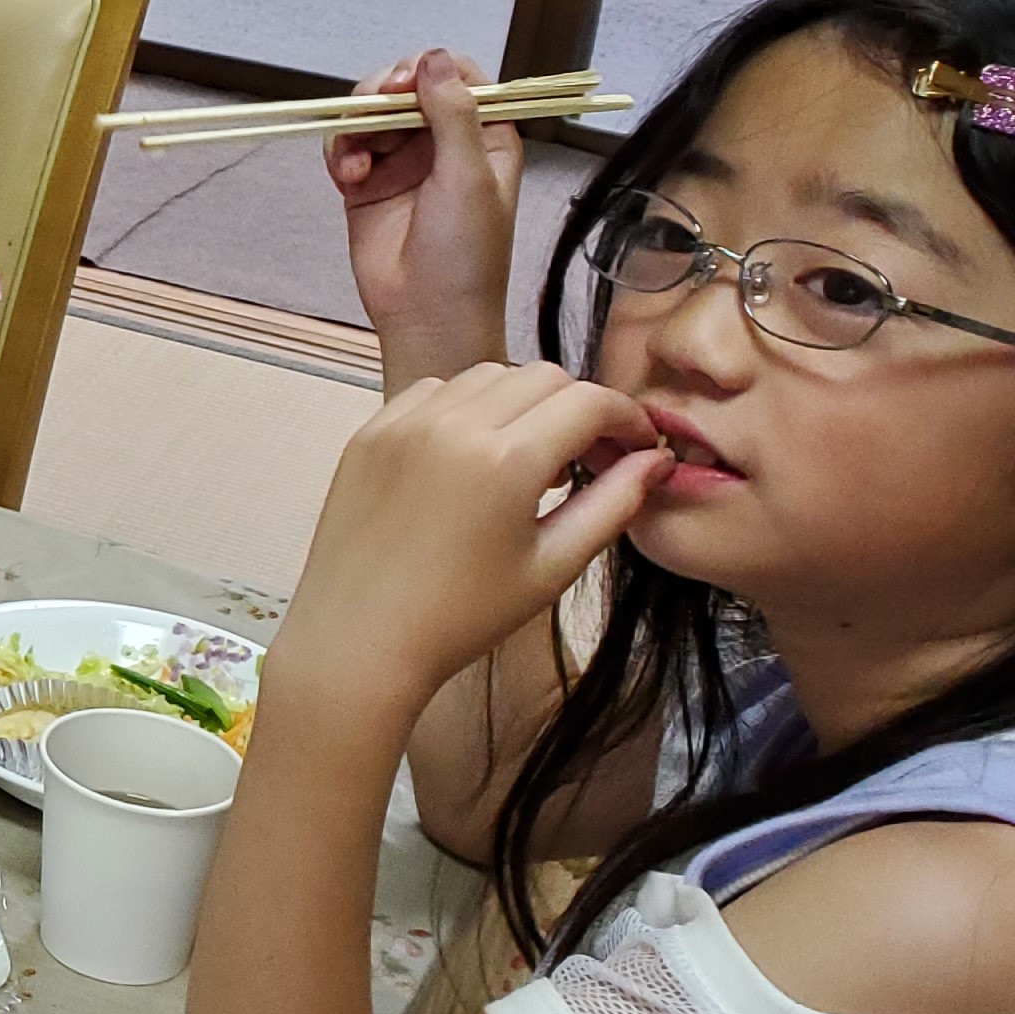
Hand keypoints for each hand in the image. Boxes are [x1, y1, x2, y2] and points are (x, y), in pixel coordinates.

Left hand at [278, 362, 664, 719]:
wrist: (358, 638)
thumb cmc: (462, 616)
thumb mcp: (553, 565)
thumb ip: (613, 504)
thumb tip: (656, 460)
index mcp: (505, 458)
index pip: (588, 401)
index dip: (627, 417)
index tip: (637, 445)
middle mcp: (453, 424)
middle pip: (542, 376)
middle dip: (579, 406)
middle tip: (589, 454)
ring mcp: (404, 422)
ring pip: (487, 375)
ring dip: (522, 402)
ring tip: (530, 458)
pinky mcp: (370, 431)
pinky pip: (434, 391)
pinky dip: (466, 406)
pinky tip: (474, 454)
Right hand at [334, 48, 521, 376]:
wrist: (427, 316)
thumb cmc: (465, 257)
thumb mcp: (469, 177)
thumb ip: (453, 114)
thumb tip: (434, 59)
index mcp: (485, 137)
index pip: (458, 77)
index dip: (428, 70)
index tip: (405, 84)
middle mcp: (444, 144)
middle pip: (406, 87)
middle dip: (383, 93)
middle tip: (372, 106)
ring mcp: (403, 162)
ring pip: (371, 114)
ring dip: (356, 126)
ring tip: (356, 161)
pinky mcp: (367, 183)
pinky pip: (346, 145)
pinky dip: (340, 152)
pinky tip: (349, 176)